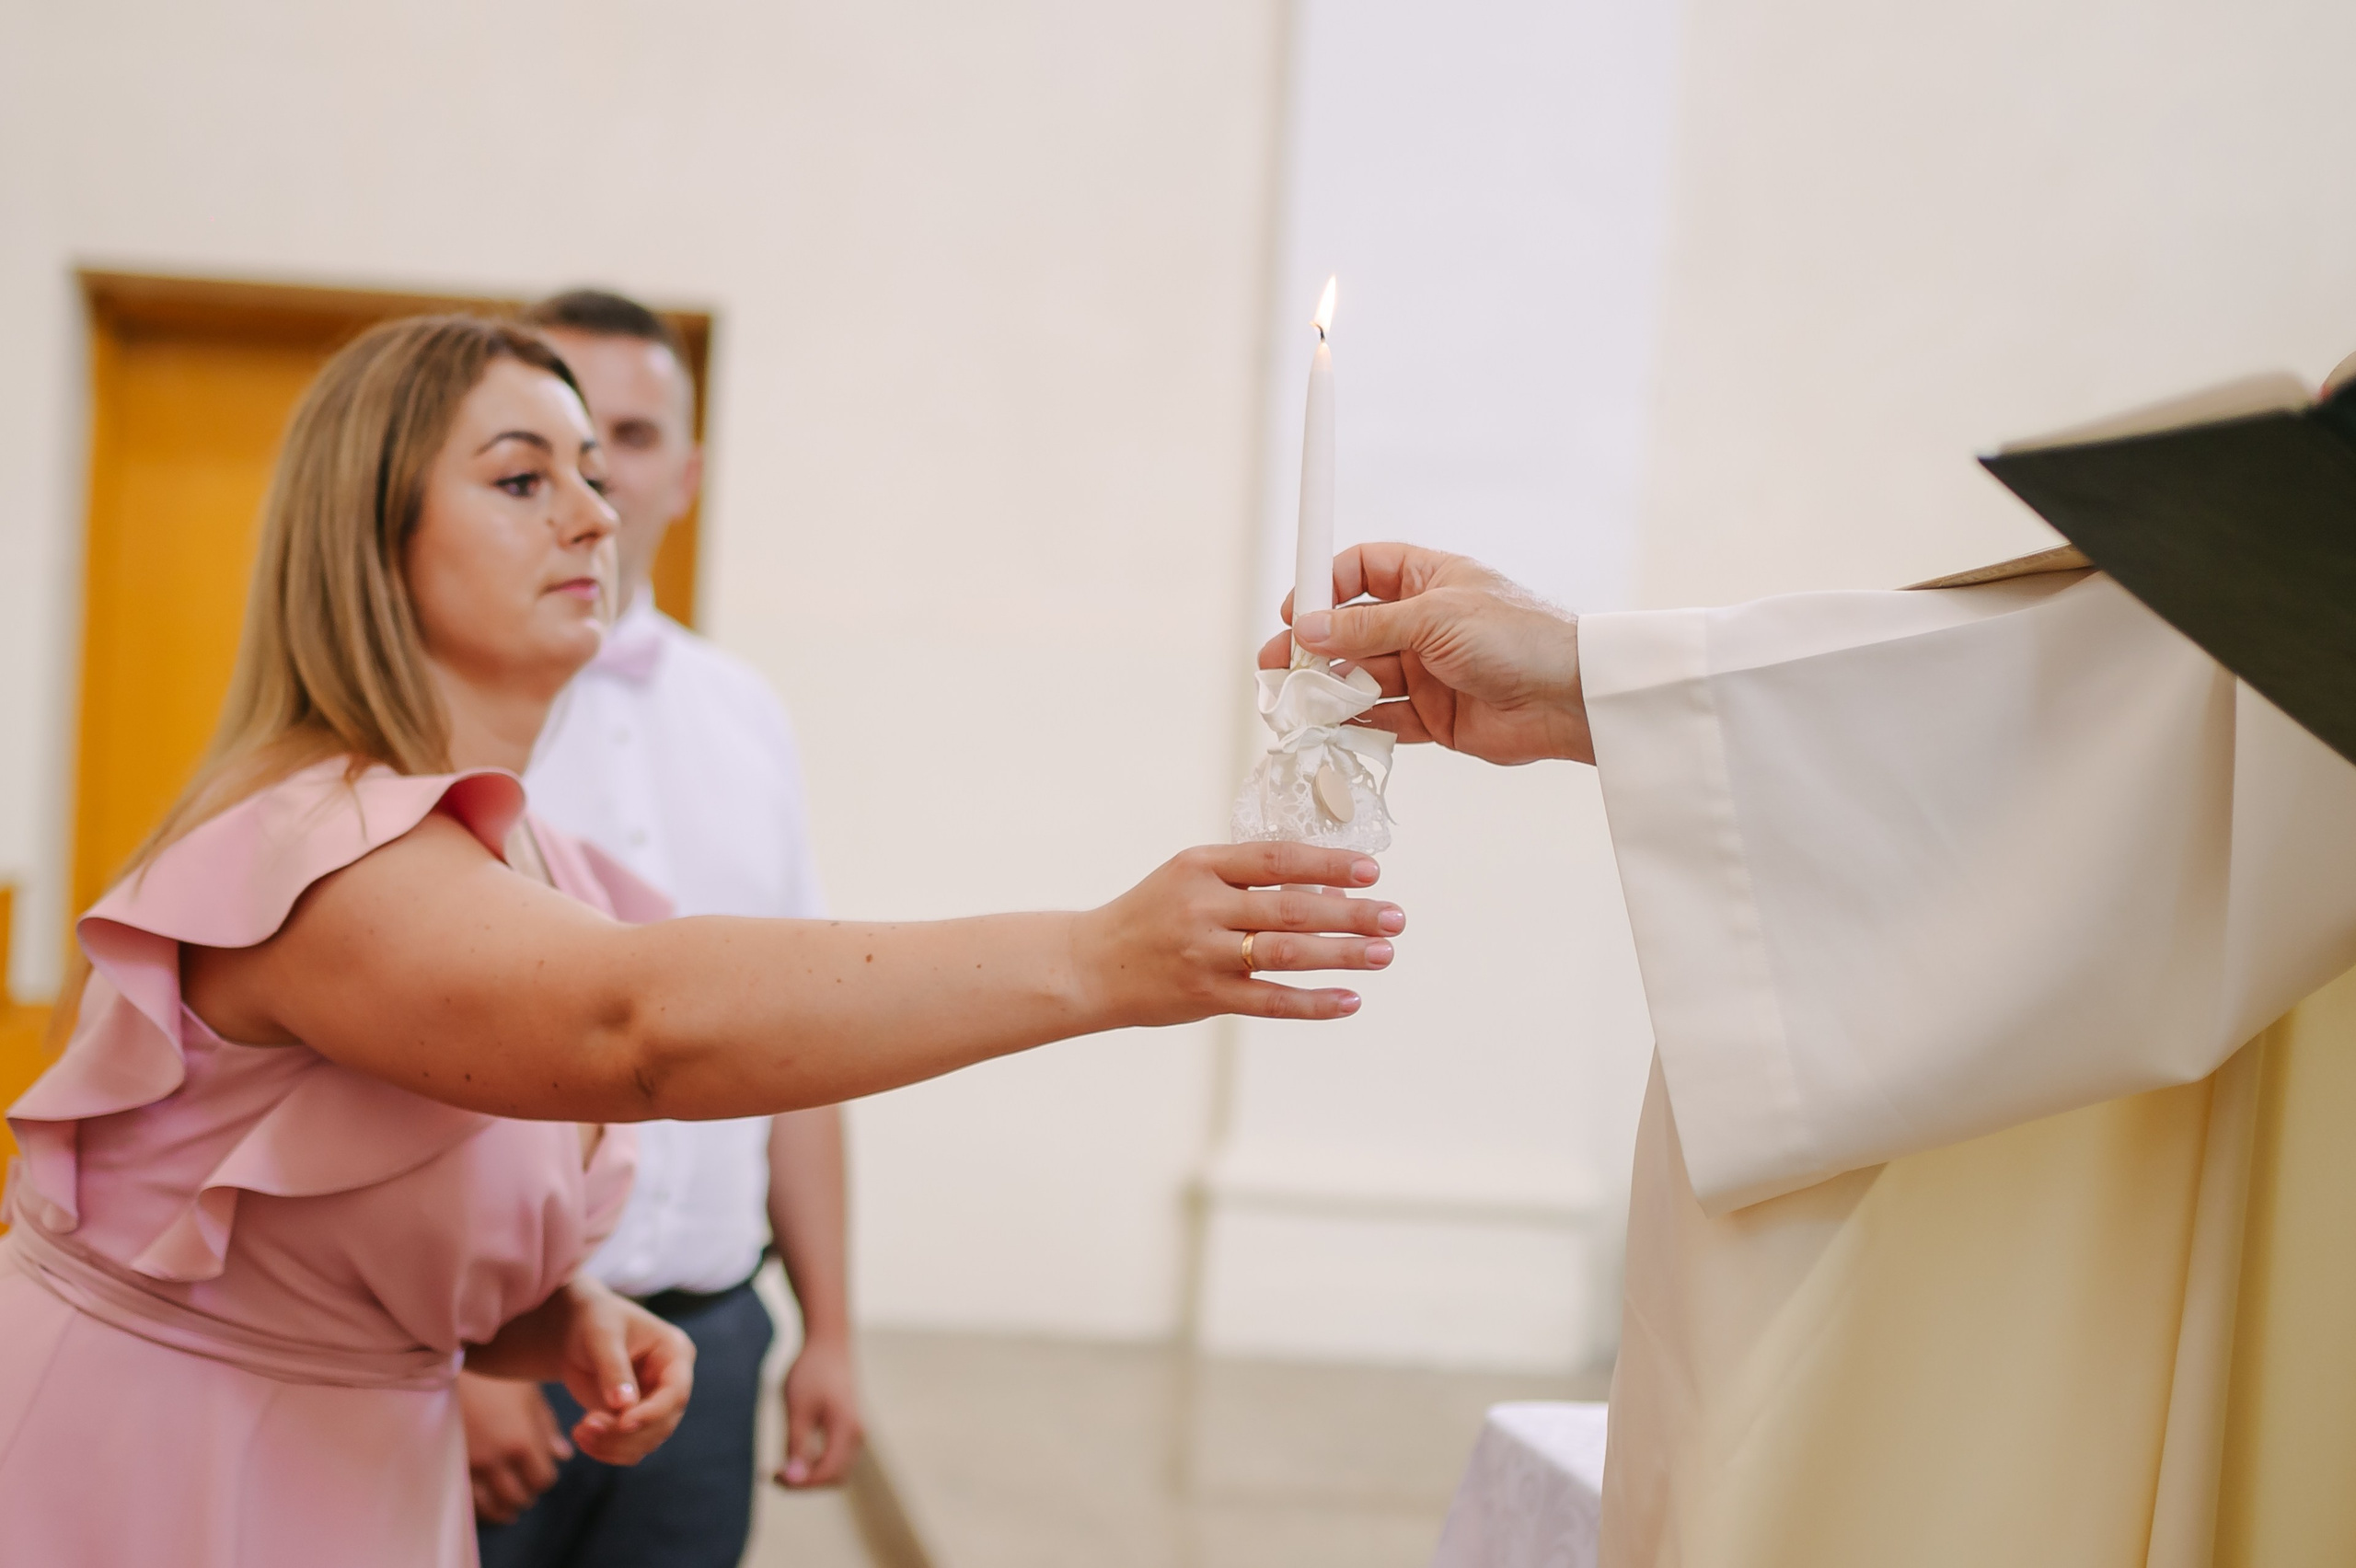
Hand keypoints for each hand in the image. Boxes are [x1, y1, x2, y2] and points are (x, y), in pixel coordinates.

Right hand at [459, 1371, 570, 1524]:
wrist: (442, 1373)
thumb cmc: (492, 1378)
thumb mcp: (527, 1394)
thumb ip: (546, 1427)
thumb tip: (563, 1455)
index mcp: (521, 1442)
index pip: (543, 1479)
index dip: (544, 1477)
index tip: (541, 1469)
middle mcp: (495, 1462)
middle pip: (520, 1497)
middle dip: (527, 1492)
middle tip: (525, 1483)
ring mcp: (469, 1469)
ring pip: (493, 1508)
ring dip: (505, 1505)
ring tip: (508, 1498)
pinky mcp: (448, 1470)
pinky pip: (468, 1503)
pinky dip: (481, 1506)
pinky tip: (486, 1499)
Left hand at [551, 1279, 697, 1465]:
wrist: (575, 1329)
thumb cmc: (593, 1321)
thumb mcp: (602, 1338)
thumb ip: (614, 1370)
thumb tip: (623, 1407)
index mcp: (675, 1353)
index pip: (675, 1392)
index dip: (652, 1412)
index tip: (622, 1423)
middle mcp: (671, 1382)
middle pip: (662, 1423)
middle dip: (624, 1433)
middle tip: (585, 1426)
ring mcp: (654, 1403)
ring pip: (646, 1441)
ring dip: (613, 1445)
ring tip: (579, 1431)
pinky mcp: (634, 1418)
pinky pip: (629, 1447)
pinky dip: (606, 1449)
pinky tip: (581, 1435)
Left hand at [775, 1334, 864, 1487]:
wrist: (828, 1343)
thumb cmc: (811, 1371)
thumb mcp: (798, 1408)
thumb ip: (796, 1444)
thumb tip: (792, 1479)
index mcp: (847, 1430)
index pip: (827, 1474)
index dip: (799, 1483)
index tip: (770, 1476)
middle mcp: (856, 1435)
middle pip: (834, 1477)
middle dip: (804, 1483)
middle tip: (771, 1474)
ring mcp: (854, 1432)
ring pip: (834, 1470)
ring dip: (808, 1475)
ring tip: (778, 1467)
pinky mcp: (847, 1428)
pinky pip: (833, 1458)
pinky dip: (813, 1464)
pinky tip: (791, 1456)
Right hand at [1077, 842, 1405, 1025]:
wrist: (1090, 966)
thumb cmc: (1152, 916)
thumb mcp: (1191, 880)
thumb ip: (1249, 882)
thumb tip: (1327, 890)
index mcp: (1200, 866)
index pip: (1276, 858)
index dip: (1329, 863)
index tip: (1373, 871)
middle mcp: (1202, 907)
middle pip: (1291, 906)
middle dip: (1351, 913)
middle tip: (1396, 917)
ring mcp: (1202, 953)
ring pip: (1286, 952)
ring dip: (1342, 954)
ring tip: (1383, 954)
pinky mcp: (1204, 996)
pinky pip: (1269, 1000)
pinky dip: (1313, 1002)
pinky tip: (1350, 1001)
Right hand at [1258, 543, 1591, 764]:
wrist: (1570, 698)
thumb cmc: (1517, 637)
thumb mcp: (1435, 618)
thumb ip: (1367, 629)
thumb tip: (1308, 629)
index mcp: (1429, 579)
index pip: (1362, 569)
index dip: (1325, 586)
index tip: (1295, 609)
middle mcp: (1424, 622)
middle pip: (1352, 629)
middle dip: (1312, 645)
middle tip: (1275, 664)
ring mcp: (1428, 670)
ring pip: (1362, 676)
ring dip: (1328, 687)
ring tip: (1293, 700)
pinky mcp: (1434, 715)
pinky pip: (1382, 718)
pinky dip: (1354, 722)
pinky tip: (1328, 726)